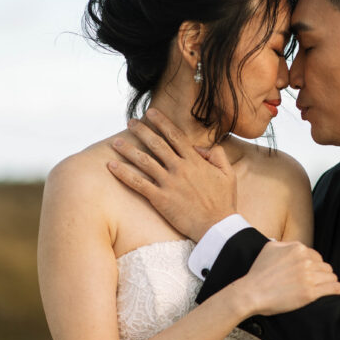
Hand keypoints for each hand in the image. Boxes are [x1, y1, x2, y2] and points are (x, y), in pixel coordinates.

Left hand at [106, 109, 235, 240]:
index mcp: (195, 161)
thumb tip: (201, 147)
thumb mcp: (228, 174)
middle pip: (156, 144)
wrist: (217, 227)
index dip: (161, 122)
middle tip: (129, 122)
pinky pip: (137, 183)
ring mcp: (169, 183)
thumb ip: (217, 155)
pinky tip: (111, 166)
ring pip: (143, 161)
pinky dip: (123, 173)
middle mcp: (179, 168)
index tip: (151, 113)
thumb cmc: (224, 203)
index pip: (175, 135)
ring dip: (128, 149)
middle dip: (141, 130)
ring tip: (115, 143)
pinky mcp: (160, 199)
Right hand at [240, 241, 339, 315]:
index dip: (314, 265)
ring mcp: (309, 276)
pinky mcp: (310, 292)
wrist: (251, 293)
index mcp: (297, 248)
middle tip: (316, 282)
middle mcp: (305, 260)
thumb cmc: (258, 273)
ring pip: (330, 276)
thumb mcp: (269, 248)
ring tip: (327, 287)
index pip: (315, 256)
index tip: (311, 273)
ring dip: (329, 282)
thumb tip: (293, 246)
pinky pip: (334, 288)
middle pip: (324, 266)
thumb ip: (285, 245)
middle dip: (321, 274)